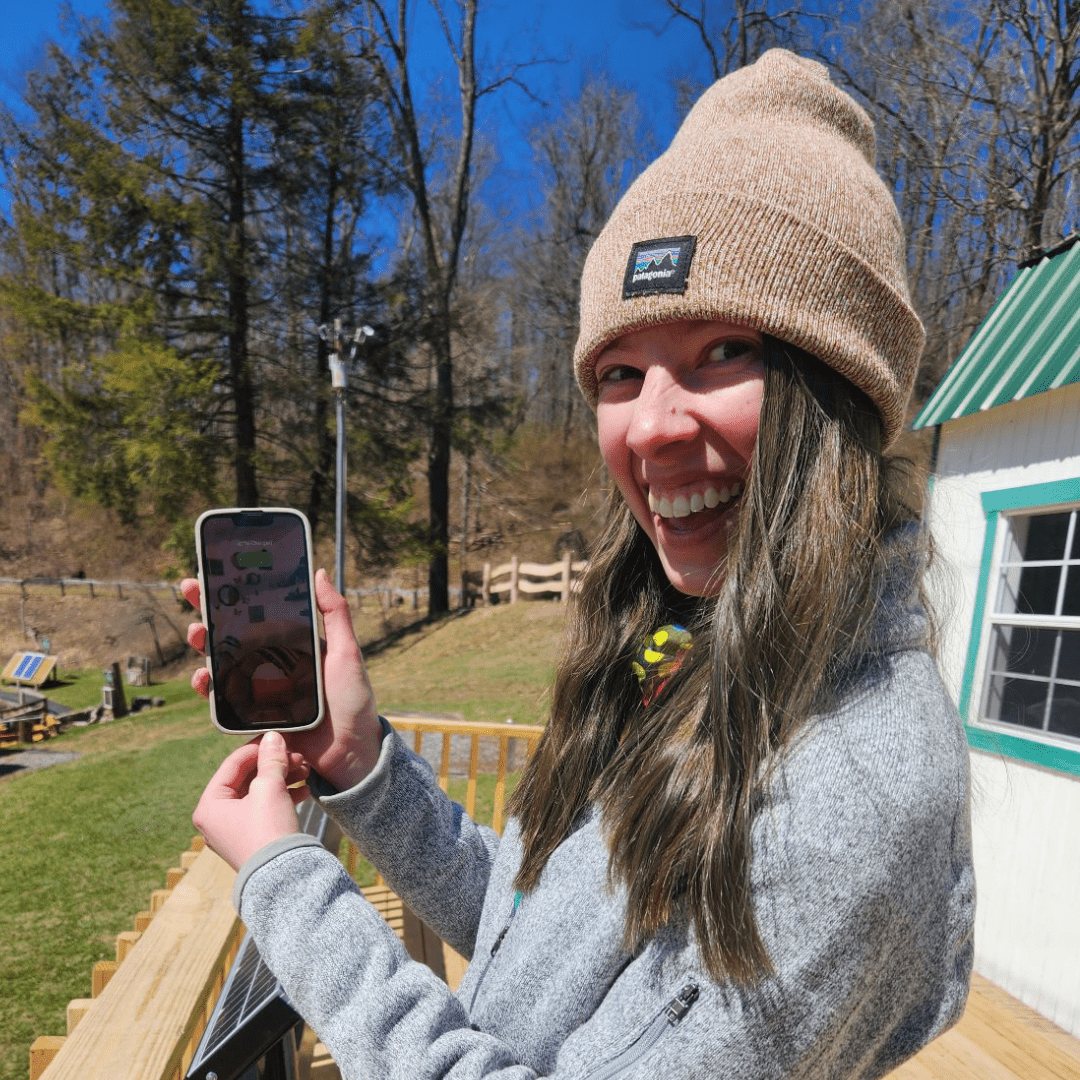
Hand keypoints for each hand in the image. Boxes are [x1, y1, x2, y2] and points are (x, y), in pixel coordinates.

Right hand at [184, 568, 384, 791]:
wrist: (348, 752)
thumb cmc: (353, 701)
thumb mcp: (347, 653)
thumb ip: (335, 614)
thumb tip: (319, 573)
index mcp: (293, 644)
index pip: (260, 613)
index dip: (237, 594)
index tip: (217, 572)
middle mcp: (272, 663)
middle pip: (233, 633)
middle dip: (209, 611)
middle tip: (193, 591)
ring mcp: (259, 688)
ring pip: (222, 661)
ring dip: (203, 645)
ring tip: (198, 633)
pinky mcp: (250, 714)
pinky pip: (222, 698)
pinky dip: (208, 685)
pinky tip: (203, 676)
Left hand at [193, 731, 310, 869]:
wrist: (284, 877)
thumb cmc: (267, 831)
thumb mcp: (269, 788)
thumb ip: (271, 759)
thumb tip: (273, 736)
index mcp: (209, 806)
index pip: (233, 764)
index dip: (258, 748)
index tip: (279, 738)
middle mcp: (217, 818)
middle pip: (247, 778)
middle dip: (275, 765)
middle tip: (297, 755)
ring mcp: (235, 830)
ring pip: (259, 792)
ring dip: (283, 778)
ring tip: (305, 770)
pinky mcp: (253, 838)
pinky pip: (266, 808)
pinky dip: (283, 796)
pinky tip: (304, 789)